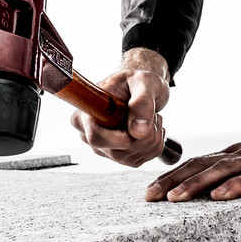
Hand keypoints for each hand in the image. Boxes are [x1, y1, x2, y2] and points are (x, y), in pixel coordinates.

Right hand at [70, 48, 170, 166]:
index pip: (95, 136)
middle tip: (152, 114)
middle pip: (116, 151)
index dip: (119, 137)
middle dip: (143, 137)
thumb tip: (138, 131)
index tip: (138, 124)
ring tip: (151, 117)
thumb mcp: (143, 82)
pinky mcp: (118, 156)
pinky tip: (151, 128)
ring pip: (130, 158)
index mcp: (87, 112)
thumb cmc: (137, 81)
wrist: (141, 88)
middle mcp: (89, 133)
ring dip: (152, 139)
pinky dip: (154, 146)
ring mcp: (103, 147)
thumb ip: (142, 102)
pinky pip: (139, 160)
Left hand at [145, 102, 240, 200]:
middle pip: (204, 166)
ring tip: (174, 198)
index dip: (174, 176)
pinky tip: (221, 196)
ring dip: (197, 184)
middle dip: (173, 181)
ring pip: (225, 171)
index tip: (150, 190)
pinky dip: (238, 186)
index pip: (200, 163)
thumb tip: (216, 192)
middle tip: (149, 197)